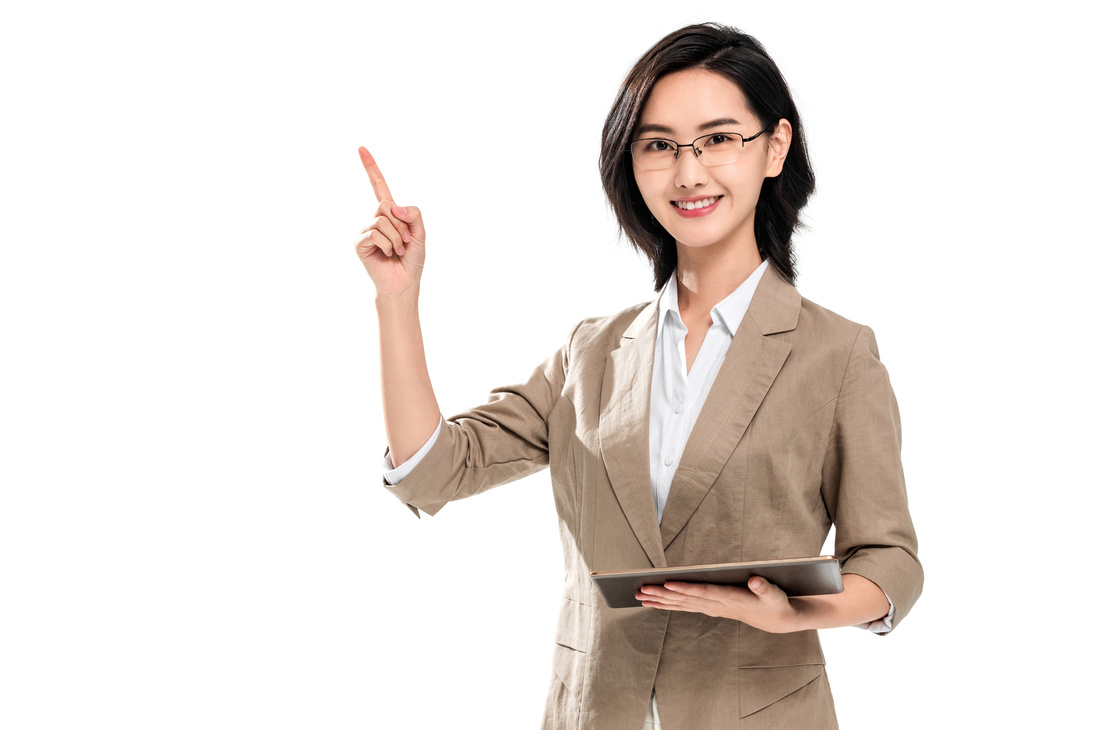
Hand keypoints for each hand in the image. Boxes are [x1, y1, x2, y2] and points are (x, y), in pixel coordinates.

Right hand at [354, 146, 426, 298]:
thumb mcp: (420, 233)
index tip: (361, 148)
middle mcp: (374, 219)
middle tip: (405, 243)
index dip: (371, 168)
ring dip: (397, 237)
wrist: (404, 284)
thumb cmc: (412, 260)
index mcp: (389, 214)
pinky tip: (388, 255)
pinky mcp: (359, 242)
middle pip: (387, 203)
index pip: (378, 187)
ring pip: (383, 219)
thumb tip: (391, 204)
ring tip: (397, 251)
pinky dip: (388, 244)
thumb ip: (413, 214)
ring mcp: (365, 230)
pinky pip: (375, 232)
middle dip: (402, 224)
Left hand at [636, 576, 802, 633]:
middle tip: (642, 590)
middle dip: (663, 595)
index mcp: (732, 599)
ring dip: (661, 601)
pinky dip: (669, 604)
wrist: (776, 619)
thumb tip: (755, 580)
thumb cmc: (775, 602)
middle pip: (687, 600)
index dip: (686, 589)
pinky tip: (654, 602)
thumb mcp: (775, 594)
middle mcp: (718, 605)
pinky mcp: (711, 608)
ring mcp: (713, 608)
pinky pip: (686, 607)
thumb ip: (765, 587)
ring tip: (640, 596)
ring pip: (682, 605)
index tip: (668, 584)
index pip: (704, 592)